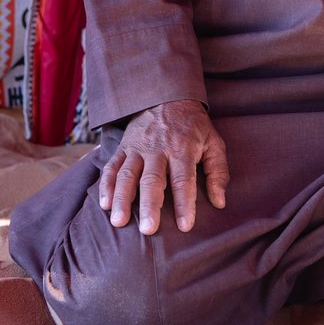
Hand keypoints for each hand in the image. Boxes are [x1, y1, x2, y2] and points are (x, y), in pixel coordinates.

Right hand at [98, 99, 229, 235]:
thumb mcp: (213, 142)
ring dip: (122, 198)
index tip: (185, 226)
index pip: (184, 180)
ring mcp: (138, 147)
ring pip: (128, 174)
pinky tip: (104, 204)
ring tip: (118, 222)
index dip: (185, 203)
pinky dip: (106, 185)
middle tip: (148, 229)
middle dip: (150, 205)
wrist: (168, 95)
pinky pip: (112, 166)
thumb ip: (218, 172)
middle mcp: (159, 148)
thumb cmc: (194, 126)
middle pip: (153, 179)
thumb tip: (220, 202)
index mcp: (183, 149)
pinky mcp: (124, 146)